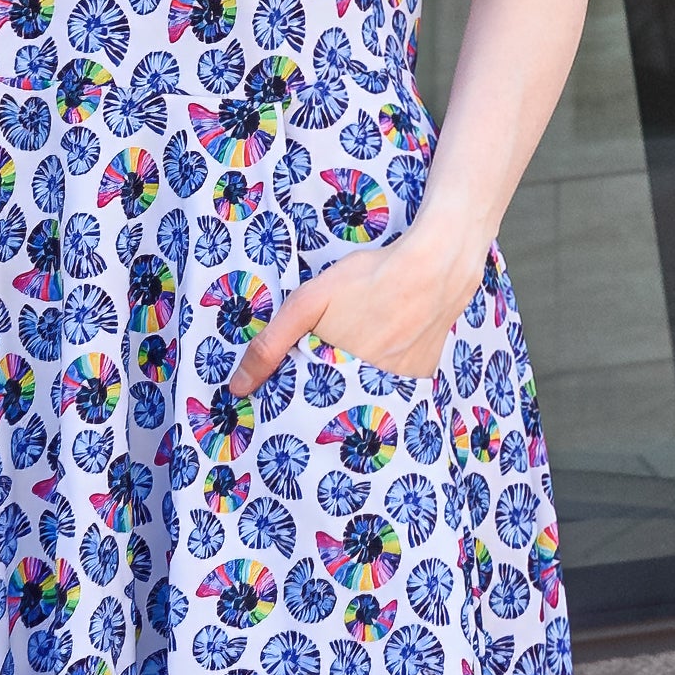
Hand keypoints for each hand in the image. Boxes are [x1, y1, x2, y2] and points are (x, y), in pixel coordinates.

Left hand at [230, 232, 483, 402]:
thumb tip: (238, 387)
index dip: (296, 396)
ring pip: (366, 395)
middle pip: (338, 405)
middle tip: (329, 356)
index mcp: (338, 380)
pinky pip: (395, 386)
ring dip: (356, 381)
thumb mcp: (308, 303)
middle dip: (327, 391)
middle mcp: (371, 394)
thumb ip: (271, 344)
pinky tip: (387, 342)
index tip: (285, 392)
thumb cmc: (368, 279)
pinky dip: (385, 371)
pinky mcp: (423, 378)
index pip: (307, 408)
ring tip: (360, 344)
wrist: (435, 266)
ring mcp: (401, 389)